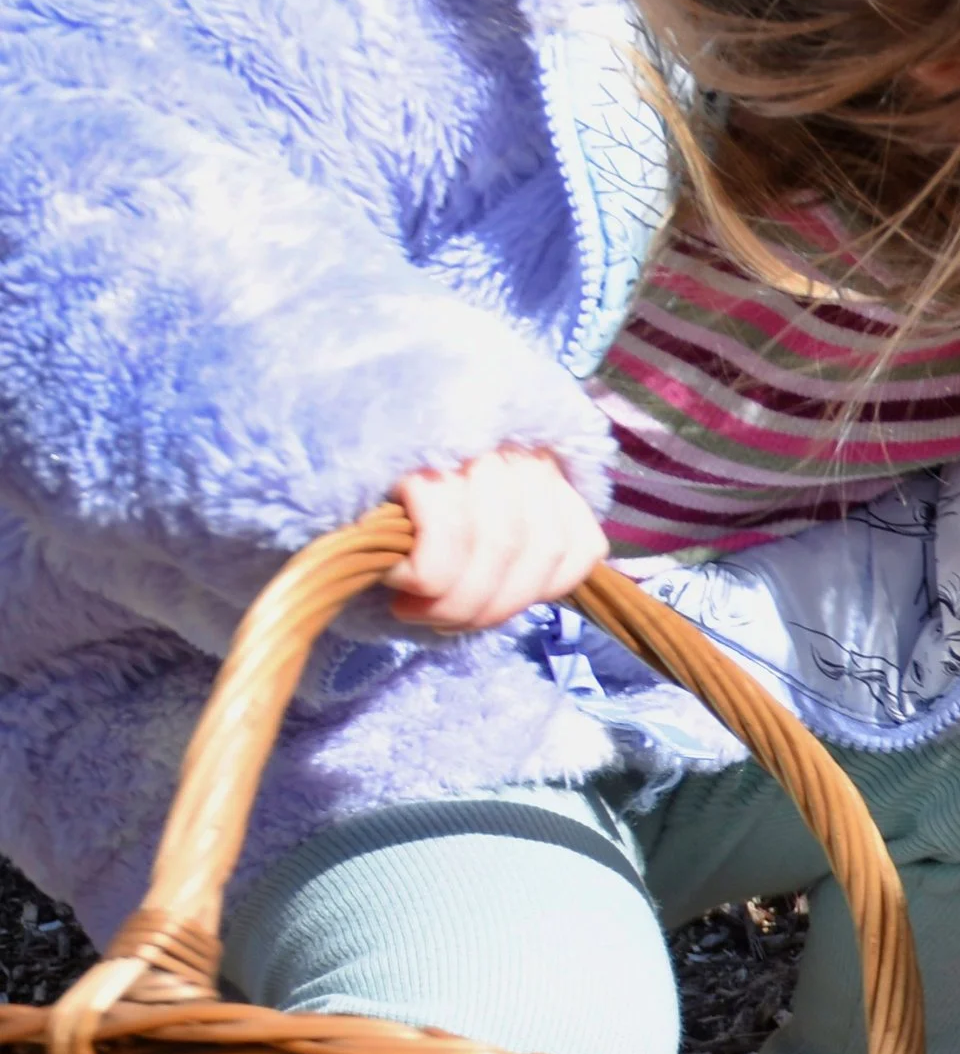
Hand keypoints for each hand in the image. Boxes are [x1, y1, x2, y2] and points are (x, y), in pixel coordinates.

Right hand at [386, 448, 606, 631]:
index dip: (540, 592)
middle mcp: (512, 436)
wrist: (285, 459)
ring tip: (414, 605)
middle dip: (490, 606)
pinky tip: (396, 578)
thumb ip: (511, 542)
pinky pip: (449, 531)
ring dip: (456, 599)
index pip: (581, 543)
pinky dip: (428, 574)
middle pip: (539, 549)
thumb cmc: (381, 507)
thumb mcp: (462, 522)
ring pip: (501, 543)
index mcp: (534, 456)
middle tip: (438, 618)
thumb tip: (546, 587)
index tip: (489, 607)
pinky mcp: (416, 446)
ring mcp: (468, 434)